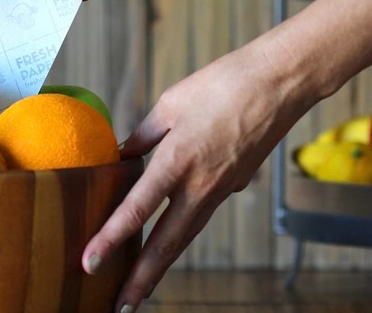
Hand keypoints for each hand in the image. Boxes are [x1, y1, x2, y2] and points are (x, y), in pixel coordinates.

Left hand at [81, 44, 313, 311]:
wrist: (281, 82)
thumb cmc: (223, 83)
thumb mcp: (171, 103)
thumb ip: (144, 136)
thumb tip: (123, 156)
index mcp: (178, 160)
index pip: (137, 210)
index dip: (111, 239)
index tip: (90, 263)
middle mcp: (201, 184)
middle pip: (167, 243)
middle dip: (142, 278)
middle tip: (121, 307)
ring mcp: (223, 189)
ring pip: (187, 235)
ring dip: (163, 263)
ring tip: (141, 286)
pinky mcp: (236, 185)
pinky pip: (203, 211)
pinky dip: (184, 228)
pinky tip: (172, 230)